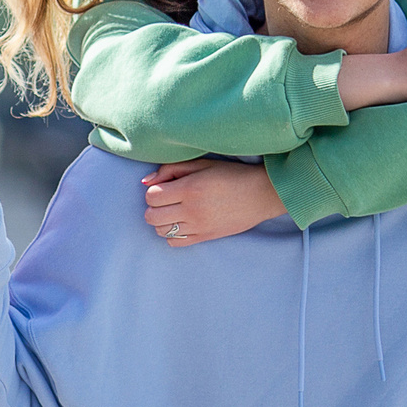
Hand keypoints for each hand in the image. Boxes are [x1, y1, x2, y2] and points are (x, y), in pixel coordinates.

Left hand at [141, 159, 285, 244]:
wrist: (261, 194)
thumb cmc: (231, 175)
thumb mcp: (202, 164)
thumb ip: (171, 169)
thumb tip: (145, 182)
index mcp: (190, 188)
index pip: (151, 196)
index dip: (154, 190)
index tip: (166, 187)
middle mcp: (192, 210)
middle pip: (151, 216)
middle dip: (154, 207)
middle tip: (167, 201)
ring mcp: (199, 226)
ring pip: (161, 231)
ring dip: (162, 221)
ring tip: (174, 212)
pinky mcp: (206, 237)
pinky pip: (175, 243)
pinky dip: (172, 235)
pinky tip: (182, 223)